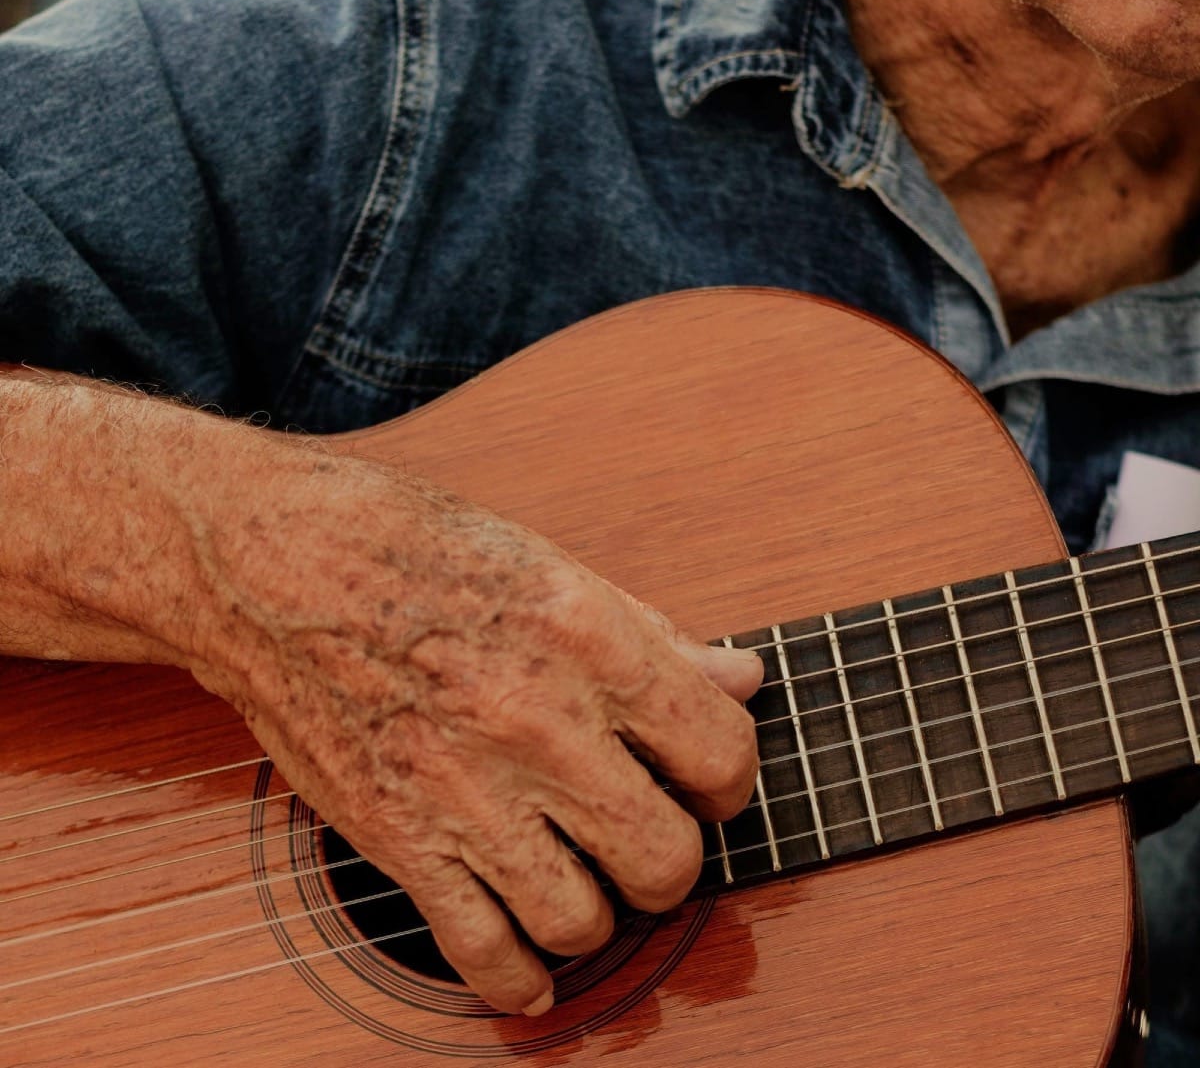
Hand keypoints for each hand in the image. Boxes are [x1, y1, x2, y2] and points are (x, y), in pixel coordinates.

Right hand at [184, 443, 761, 1014]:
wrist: (271, 565)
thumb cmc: (409, 544)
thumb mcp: (549, 563)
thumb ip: (654, 635)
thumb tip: (740, 681)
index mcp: (587, 638)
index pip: (721, 755)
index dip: (728, 778)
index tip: (704, 779)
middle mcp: (535, 722)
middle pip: (665, 859)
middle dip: (672, 856)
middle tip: (648, 831)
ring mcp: (463, 791)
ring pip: (584, 920)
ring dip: (599, 910)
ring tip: (583, 874)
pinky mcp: (396, 839)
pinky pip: (483, 952)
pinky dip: (521, 979)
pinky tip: (533, 966)